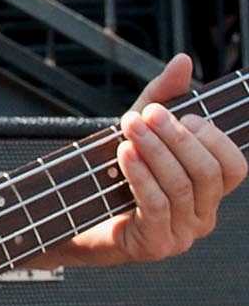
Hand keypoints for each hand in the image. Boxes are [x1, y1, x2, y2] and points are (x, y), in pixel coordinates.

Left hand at [52, 53, 244, 266]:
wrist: (72, 221)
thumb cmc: (112, 177)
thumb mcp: (139, 132)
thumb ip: (163, 98)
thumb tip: (183, 60)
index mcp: (208, 192)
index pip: (233, 166)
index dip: (212, 138)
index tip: (181, 114)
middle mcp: (202, 215)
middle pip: (206, 172)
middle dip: (177, 138)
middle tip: (146, 115)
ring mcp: (181, 234)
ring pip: (181, 187)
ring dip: (155, 151)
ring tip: (130, 127)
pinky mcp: (154, 245)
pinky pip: (156, 205)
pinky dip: (141, 175)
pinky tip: (124, 154)